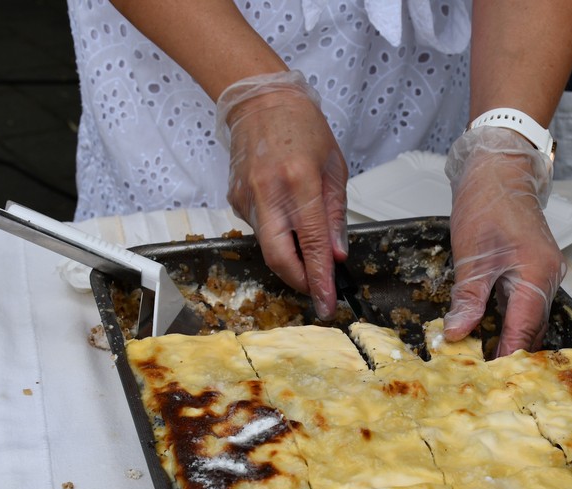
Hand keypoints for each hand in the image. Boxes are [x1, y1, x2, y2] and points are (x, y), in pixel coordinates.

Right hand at [216, 71, 347, 318]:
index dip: (320, 278)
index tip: (327, 302)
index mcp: (299, 182)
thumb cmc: (303, 129)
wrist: (260, 102)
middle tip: (317, 293)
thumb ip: (334, 216)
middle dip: (300, 282)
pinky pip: (259, 230)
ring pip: (268, 247)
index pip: (311, 243)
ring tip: (309, 252)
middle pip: (279, 257)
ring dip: (290, 259)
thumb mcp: (334, 168)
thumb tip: (336, 256)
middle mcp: (268, 193)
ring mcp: (246, 198)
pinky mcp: (235, 200)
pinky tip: (287, 219)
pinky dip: (277, 236)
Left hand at [443, 126, 565, 355]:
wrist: (499, 172)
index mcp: (536, 275)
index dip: (506, 356)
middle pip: (532, 329)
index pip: (523, 329)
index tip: (489, 379)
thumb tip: (458, 334)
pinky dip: (510, 322)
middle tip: (483, 377)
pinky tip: (491, 334)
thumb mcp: (470, 257)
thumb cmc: (486, 205)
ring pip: (530, 319)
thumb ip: (468, 299)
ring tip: (484, 362)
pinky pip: (527, 305)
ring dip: (510, 340)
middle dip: (509, 354)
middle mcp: (549, 278)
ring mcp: (546, 274)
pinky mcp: (537, 270)